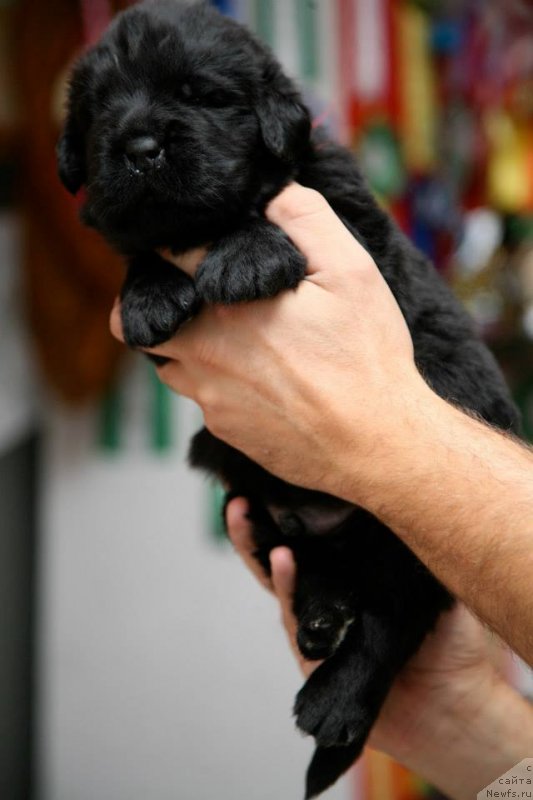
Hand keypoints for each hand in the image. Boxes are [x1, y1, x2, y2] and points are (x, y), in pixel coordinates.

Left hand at [110, 184, 430, 502]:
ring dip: (184, 344)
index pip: (169, 259)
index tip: (188, 241)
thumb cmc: (366, 359)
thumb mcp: (350, 271)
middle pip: (137, 321)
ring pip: (168, 363)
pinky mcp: (224, 429)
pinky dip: (215, 381)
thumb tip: (270, 192)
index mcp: (226, 306)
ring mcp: (209, 397)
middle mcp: (204, 353)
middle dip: (155, 301)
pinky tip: (257, 377)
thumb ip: (304, 218)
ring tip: (228, 334)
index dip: (175, 243)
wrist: (378, 445)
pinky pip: (201, 398)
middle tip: (190, 292)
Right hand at [225, 496, 526, 796]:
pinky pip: (294, 611)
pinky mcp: (310, 648)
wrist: (451, 703)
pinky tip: (282, 558)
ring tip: (242, 511)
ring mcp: (315, 615)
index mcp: (351, 567)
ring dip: (254, 542)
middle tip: (240, 484)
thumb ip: (429, 546)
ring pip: (275, 573)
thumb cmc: (450, 642)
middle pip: (282, 542)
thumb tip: (425, 493)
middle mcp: (327, 585)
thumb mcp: (442, 581)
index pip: (316, 526)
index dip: (294, 499)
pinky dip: (285, 582)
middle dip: (257, 515)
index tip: (279, 467)